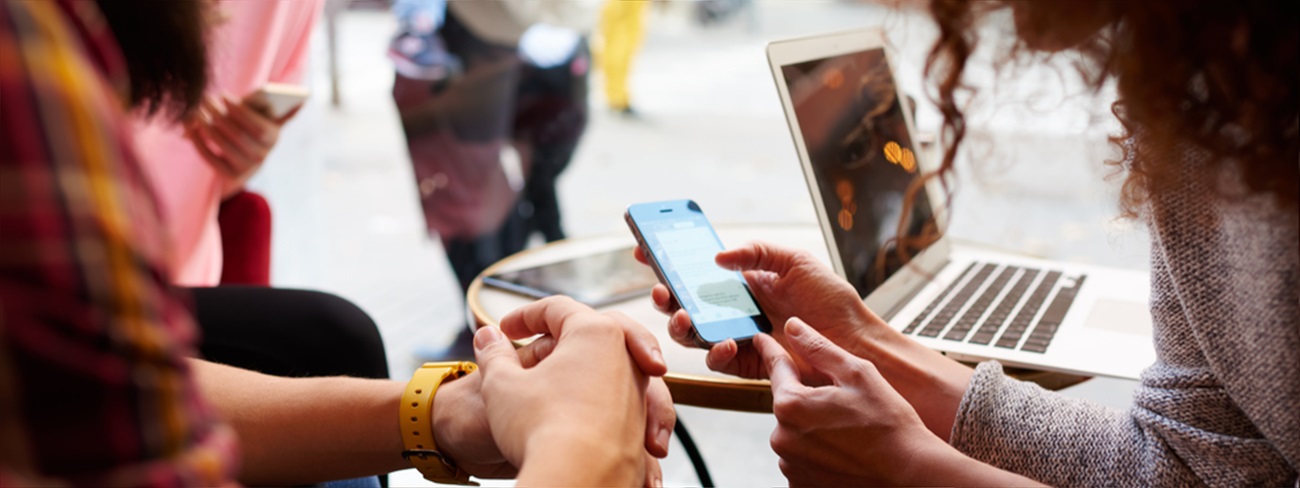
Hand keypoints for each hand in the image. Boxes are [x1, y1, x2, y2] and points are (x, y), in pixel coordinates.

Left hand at [185, 93, 299, 198]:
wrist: (244, 162)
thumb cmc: (253, 130)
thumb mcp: (268, 121)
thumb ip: (281, 110)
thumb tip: (304, 100)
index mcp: (274, 138)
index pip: (258, 126)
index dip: (239, 111)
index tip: (222, 96)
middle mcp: (262, 156)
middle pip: (238, 135)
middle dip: (218, 115)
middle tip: (204, 100)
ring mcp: (246, 168)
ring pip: (222, 145)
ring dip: (206, 126)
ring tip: (196, 111)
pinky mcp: (229, 175)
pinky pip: (210, 157)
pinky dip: (198, 141)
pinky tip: (189, 127)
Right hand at [472, 296, 671, 485]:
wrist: (579, 480)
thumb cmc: (544, 429)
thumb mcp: (502, 386)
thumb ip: (494, 355)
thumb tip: (488, 338)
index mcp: (595, 333)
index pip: (558, 309)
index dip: (525, 315)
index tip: (505, 330)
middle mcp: (626, 358)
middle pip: (597, 330)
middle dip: (567, 335)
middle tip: (540, 344)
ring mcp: (638, 393)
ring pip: (616, 368)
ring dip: (587, 372)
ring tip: (556, 387)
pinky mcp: (641, 427)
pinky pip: (623, 406)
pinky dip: (604, 408)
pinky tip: (580, 421)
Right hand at [637, 241, 877, 379]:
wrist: (854, 341)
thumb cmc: (830, 300)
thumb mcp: (795, 261)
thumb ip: (757, 252)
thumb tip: (718, 257)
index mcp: (743, 282)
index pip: (697, 269)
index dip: (668, 262)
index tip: (644, 252)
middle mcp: (735, 310)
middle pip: (686, 303)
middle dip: (666, 297)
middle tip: (662, 291)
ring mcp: (738, 336)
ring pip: (694, 334)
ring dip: (681, 326)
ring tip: (684, 317)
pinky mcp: (747, 363)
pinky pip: (718, 359)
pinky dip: (715, 351)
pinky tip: (724, 342)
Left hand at [758, 318, 940, 485]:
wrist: (909, 475)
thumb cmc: (889, 425)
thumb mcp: (857, 374)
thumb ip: (819, 348)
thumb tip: (792, 327)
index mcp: (791, 405)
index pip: (776, 368)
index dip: (771, 350)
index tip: (761, 340)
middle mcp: (782, 438)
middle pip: (788, 403)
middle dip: (808, 397)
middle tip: (844, 404)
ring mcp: (790, 465)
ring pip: (795, 432)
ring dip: (813, 427)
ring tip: (849, 432)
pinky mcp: (799, 484)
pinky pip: (801, 458)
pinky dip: (817, 452)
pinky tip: (844, 451)